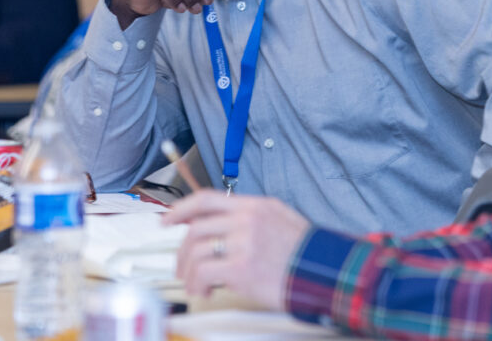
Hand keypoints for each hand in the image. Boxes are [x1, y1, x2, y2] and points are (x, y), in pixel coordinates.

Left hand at [162, 190, 310, 309]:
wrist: (323, 271)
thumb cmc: (304, 251)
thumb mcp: (279, 218)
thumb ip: (249, 216)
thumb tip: (219, 224)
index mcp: (254, 206)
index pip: (207, 199)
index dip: (181, 208)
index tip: (167, 220)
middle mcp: (246, 220)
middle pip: (196, 228)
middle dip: (181, 251)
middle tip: (181, 266)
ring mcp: (243, 243)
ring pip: (196, 251)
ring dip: (189, 272)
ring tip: (196, 284)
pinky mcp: (241, 268)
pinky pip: (204, 273)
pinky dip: (198, 284)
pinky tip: (206, 291)